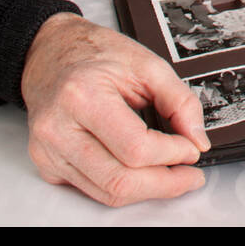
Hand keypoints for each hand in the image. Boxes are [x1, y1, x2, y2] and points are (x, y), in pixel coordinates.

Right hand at [21, 13, 209, 206]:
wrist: (51, 52)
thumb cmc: (95, 53)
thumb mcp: (147, 64)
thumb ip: (179, 100)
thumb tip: (197, 139)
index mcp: (82, 96)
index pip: (135, 148)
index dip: (172, 154)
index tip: (192, 149)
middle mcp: (59, 128)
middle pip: (120, 180)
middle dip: (164, 184)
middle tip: (190, 175)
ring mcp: (49, 151)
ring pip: (107, 193)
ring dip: (147, 190)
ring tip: (173, 176)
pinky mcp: (47, 164)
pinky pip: (92, 189)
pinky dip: (123, 186)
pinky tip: (141, 172)